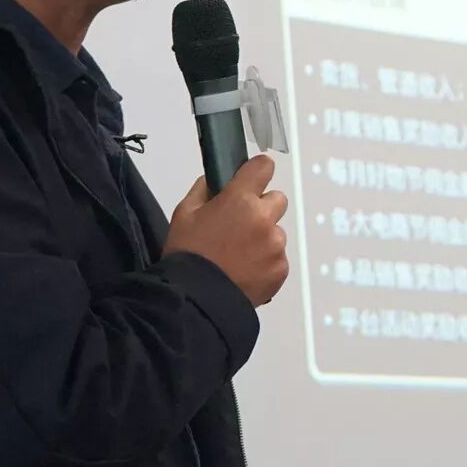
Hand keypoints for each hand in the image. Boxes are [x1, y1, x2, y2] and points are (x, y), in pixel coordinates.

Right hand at [163, 154, 288, 305]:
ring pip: (277, 232)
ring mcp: (275, 245)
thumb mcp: (184, 213)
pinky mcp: (281, 269)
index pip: (264, 166)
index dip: (257, 171)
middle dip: (262, 208)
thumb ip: (204, 189)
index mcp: (240, 199)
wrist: (196, 300)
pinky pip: (279, 257)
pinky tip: (246, 270)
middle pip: (277, 199)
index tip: (253, 178)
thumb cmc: (188, 255)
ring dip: (263, 238)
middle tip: (240, 225)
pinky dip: (266, 262)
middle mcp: (264, 218)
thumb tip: (216, 180)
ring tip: (239, 255)